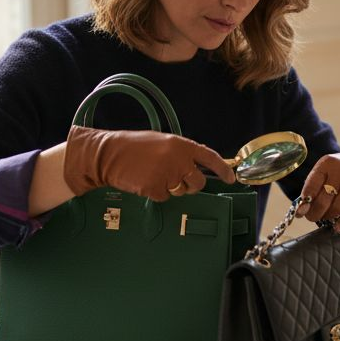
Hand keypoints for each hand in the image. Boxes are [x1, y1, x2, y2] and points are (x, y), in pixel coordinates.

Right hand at [62, 126, 235, 201]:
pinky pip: (164, 198)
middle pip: (198, 182)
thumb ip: (181, 152)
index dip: (223, 169)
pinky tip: (145, 181)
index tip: (231, 178)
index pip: (210, 157)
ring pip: (181, 191)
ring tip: (154, 175)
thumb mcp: (161, 142)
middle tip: (177, 179)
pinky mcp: (155, 189)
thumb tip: (198, 164)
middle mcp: (177, 159)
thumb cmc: (133, 147)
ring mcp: (167, 175)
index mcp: (180, 144)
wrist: (108, 155)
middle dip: (191, 185)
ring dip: (171, 188)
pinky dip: (156, 193)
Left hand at [296, 150, 339, 231]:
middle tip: (312, 218)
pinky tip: (337, 227)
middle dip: (315, 213)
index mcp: (327, 163)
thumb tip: (301, 212)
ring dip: (329, 217)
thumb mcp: (324, 173)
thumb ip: (312, 189)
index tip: (300, 213)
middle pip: (324, 199)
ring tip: (325, 217)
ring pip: (338, 207)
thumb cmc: (338, 173)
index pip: (312, 185)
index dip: (305, 202)